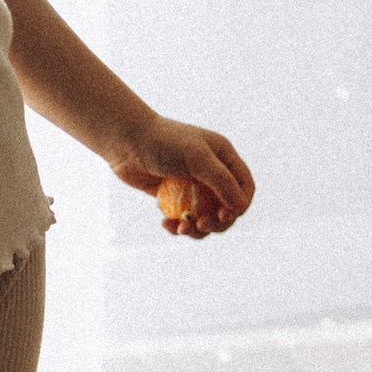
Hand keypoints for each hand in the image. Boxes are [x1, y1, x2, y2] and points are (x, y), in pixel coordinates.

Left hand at [112, 120, 254, 236]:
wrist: (126, 141)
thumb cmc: (164, 144)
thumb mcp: (198, 158)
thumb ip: (222, 182)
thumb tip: (240, 208)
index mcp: (223, 157)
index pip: (244, 187)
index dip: (239, 205)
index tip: (223, 216)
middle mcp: (211, 172)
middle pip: (227, 208)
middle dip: (216, 222)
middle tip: (200, 224)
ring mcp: (193, 186)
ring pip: (206, 218)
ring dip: (196, 229)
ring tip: (179, 229)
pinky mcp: (174, 197)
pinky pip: (185, 219)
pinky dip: (178, 226)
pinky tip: (165, 224)